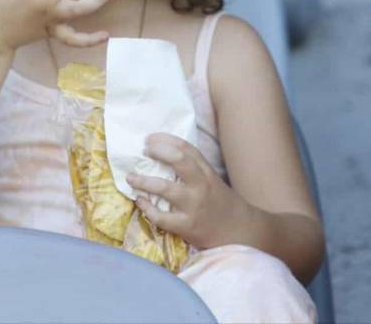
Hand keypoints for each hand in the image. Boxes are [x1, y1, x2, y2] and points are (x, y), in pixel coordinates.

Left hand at [127, 133, 249, 249]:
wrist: (239, 232)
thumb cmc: (220, 202)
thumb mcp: (211, 179)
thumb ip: (193, 167)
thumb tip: (163, 153)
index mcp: (206, 172)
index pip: (186, 148)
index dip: (165, 139)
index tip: (149, 138)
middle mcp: (201, 186)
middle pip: (179, 161)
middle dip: (158, 152)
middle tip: (143, 151)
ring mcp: (193, 206)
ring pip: (165, 188)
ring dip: (143, 181)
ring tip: (131, 177)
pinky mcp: (186, 226)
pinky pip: (161, 216)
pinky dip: (147, 208)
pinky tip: (140, 201)